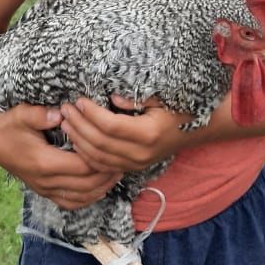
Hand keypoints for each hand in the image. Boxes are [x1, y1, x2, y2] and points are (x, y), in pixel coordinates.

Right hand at [0, 102, 120, 208]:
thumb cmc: (10, 124)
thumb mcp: (22, 114)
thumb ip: (41, 114)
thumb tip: (60, 112)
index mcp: (44, 162)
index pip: (82, 167)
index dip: (101, 160)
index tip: (115, 149)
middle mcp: (46, 181)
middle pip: (85, 185)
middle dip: (106, 175)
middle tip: (124, 161)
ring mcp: (44, 189)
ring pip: (80, 198)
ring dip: (100, 188)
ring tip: (117, 173)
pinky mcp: (44, 191)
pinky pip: (69, 202)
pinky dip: (87, 198)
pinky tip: (99, 188)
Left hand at [59, 96, 191, 173]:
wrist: (199, 129)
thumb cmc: (179, 108)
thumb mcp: (161, 97)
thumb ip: (137, 98)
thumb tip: (112, 99)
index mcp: (148, 133)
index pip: (110, 125)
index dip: (90, 113)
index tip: (78, 100)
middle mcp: (141, 153)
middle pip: (99, 143)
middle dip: (78, 126)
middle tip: (65, 109)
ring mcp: (137, 163)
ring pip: (98, 158)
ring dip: (78, 140)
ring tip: (65, 123)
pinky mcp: (134, 167)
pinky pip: (104, 166)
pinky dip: (87, 155)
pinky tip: (76, 141)